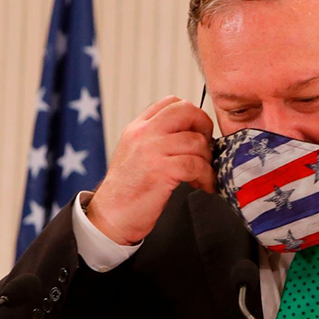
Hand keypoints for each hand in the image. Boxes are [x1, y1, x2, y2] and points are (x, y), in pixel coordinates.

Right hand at [86, 95, 214, 244]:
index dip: (192, 114)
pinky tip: (203, 185)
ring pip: (196, 141)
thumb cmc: (128, 191)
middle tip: (206, 148)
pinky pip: (196, 165)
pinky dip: (206, 176)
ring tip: (202, 175)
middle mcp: (144, 133)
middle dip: (204, 127)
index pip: (171, 102)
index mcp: (138, 127)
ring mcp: (151, 150)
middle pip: (186, 111)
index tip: (197, 133)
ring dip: (207, 160)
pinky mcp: (161, 170)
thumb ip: (158, 139)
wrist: (111, 216)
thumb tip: (192, 134)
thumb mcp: (137, 154)